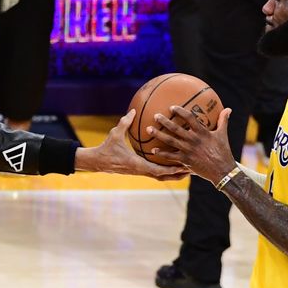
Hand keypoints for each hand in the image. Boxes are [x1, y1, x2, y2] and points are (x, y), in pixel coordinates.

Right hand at [75, 109, 190, 180]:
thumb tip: (133, 111)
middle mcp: (140, 170)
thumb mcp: (115, 134)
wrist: (97, 162)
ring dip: (172, 175)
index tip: (182, 165)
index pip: (156, 169)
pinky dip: (164, 171)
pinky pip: (154, 172)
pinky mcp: (138, 171)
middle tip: (190, 170)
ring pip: (160, 177)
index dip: (170, 169)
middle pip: (163, 176)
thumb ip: (125, 123)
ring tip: (185, 171)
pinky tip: (170, 165)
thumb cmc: (106, 148)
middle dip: (177, 175)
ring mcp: (139, 172)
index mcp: (136, 164)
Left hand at [148, 106, 236, 184]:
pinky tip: (152, 150)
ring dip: (158, 135)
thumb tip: (229, 109)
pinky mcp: (185, 161)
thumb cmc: (223, 152)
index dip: (180, 111)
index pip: (189, 118)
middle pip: (175, 128)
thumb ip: (223, 121)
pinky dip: (161, 153)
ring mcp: (188, 150)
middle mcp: (193, 140)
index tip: (171, 107)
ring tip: (149, 129)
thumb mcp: (223, 135)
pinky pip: (171, 156)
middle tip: (155, 116)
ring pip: (170, 141)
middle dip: (164, 121)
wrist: (223, 171)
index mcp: (202, 132)